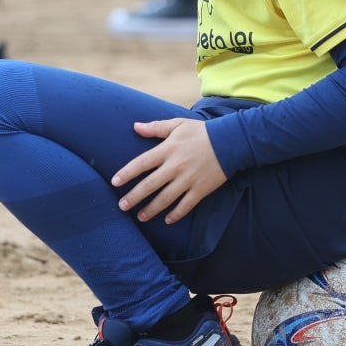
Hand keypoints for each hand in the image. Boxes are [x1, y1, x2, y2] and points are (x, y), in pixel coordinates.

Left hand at [112, 118, 227, 224]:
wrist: (230, 141)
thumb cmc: (201, 132)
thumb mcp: (178, 125)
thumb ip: (156, 127)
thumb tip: (135, 126)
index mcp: (168, 149)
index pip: (142, 163)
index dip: (127, 173)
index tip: (115, 182)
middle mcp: (175, 166)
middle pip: (150, 185)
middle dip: (134, 197)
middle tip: (122, 206)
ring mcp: (188, 179)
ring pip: (166, 199)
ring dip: (151, 209)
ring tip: (140, 217)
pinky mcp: (201, 189)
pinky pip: (186, 205)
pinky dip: (176, 214)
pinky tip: (167, 220)